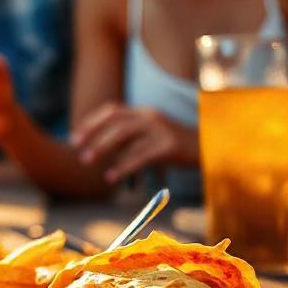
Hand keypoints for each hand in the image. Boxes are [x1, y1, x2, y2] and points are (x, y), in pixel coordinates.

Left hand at [71, 103, 198, 183]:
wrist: (211, 150)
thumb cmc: (176, 147)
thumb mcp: (152, 136)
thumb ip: (131, 139)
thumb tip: (102, 148)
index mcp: (145, 113)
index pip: (113, 110)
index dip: (92, 122)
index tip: (75, 136)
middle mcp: (151, 117)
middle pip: (116, 121)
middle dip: (93, 134)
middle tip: (77, 149)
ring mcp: (161, 130)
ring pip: (125, 135)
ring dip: (102, 147)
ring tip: (87, 160)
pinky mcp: (169, 147)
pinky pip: (140, 156)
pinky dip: (123, 166)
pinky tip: (110, 176)